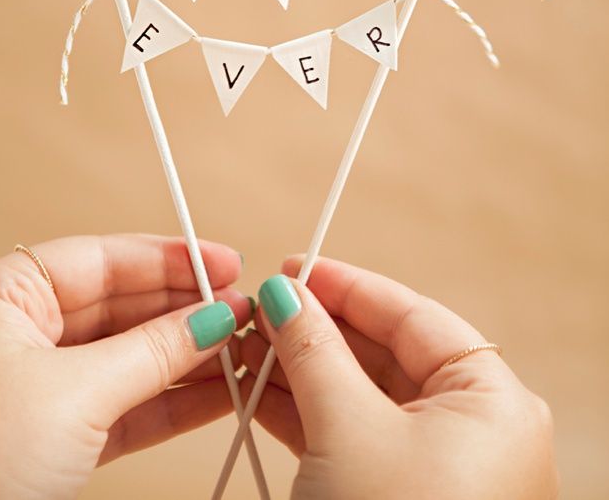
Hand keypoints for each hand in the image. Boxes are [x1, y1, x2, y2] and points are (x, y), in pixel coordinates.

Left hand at [0, 234, 251, 498]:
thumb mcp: (70, 395)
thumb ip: (150, 352)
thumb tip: (212, 319)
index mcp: (0, 298)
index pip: (99, 259)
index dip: (168, 259)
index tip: (223, 263)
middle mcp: (16, 335)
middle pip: (118, 307)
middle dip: (183, 311)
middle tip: (241, 310)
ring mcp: (35, 389)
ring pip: (126, 360)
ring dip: (185, 359)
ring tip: (241, 350)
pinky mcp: (52, 439)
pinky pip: (122, 408)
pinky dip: (169, 403)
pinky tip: (215, 393)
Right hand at [242, 257, 557, 499]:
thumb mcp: (347, 430)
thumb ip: (315, 351)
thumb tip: (286, 294)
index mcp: (492, 398)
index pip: (412, 315)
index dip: (348, 286)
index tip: (293, 266)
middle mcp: (476, 427)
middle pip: (386, 353)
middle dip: (318, 330)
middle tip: (262, 308)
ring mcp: (441, 466)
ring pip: (365, 396)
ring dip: (305, 372)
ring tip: (251, 346)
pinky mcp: (404, 497)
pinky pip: (356, 436)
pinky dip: (310, 415)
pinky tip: (262, 393)